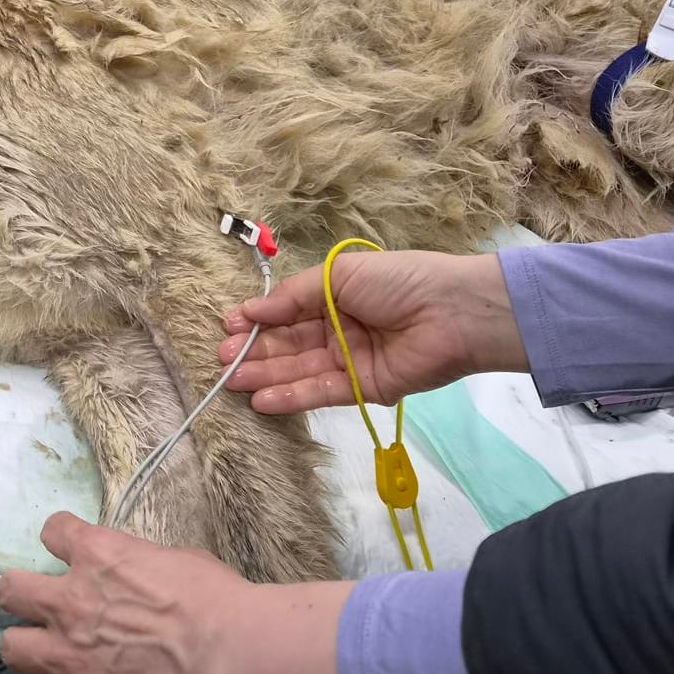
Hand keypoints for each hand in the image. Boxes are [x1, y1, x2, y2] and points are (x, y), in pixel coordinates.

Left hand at [0, 513, 351, 673]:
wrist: (228, 651)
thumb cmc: (215, 601)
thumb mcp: (175, 560)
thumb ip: (140, 564)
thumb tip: (140, 573)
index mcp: (97, 555)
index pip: (54, 531)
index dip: (60, 537)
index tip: (67, 544)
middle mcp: (70, 601)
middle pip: (12, 591)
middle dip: (22, 594)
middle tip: (38, 601)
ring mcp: (69, 653)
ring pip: (14, 648)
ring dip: (28, 647)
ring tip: (43, 651)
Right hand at [220, 251, 525, 414]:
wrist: (452, 312)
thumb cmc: (398, 281)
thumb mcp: (340, 275)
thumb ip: (294, 296)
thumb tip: (252, 310)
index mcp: (336, 297)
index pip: (288, 311)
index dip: (259, 319)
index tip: (229, 325)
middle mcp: (340, 330)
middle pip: (290, 344)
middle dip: (255, 350)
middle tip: (221, 358)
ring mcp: (350, 362)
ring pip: (300, 371)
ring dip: (265, 375)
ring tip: (230, 380)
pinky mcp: (363, 390)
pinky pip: (321, 393)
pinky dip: (291, 397)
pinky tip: (262, 398)